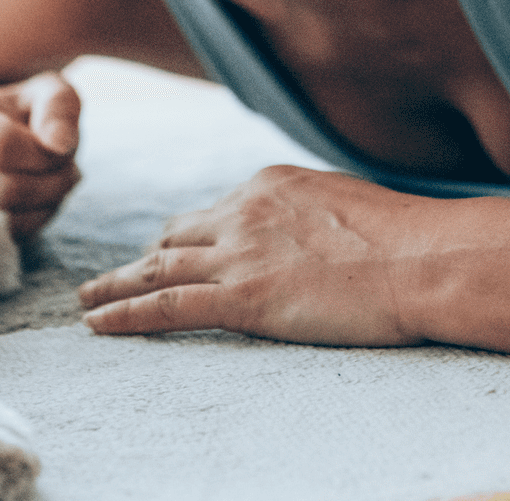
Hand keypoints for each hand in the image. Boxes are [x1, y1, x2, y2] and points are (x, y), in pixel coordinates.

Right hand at [0, 71, 80, 239]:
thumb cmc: (21, 114)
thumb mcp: (47, 93)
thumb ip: (59, 107)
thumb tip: (59, 145)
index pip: (1, 146)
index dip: (44, 154)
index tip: (62, 148)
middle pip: (4, 190)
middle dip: (52, 184)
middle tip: (68, 170)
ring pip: (4, 221)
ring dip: (47, 205)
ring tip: (55, 182)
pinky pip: (1, 239)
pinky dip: (34, 222)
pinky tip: (39, 199)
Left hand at [77, 165, 427, 345]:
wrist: (423, 258)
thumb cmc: (408, 240)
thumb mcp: (348, 205)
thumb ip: (311, 215)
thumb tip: (309, 233)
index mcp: (270, 184)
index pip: (213, 213)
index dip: (186, 237)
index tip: (168, 251)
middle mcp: (243, 211)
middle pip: (174, 237)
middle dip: (144, 257)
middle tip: (113, 277)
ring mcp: (238, 254)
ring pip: (155, 269)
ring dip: (114, 286)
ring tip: (86, 302)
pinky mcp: (242, 298)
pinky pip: (165, 306)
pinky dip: (125, 315)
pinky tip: (98, 324)